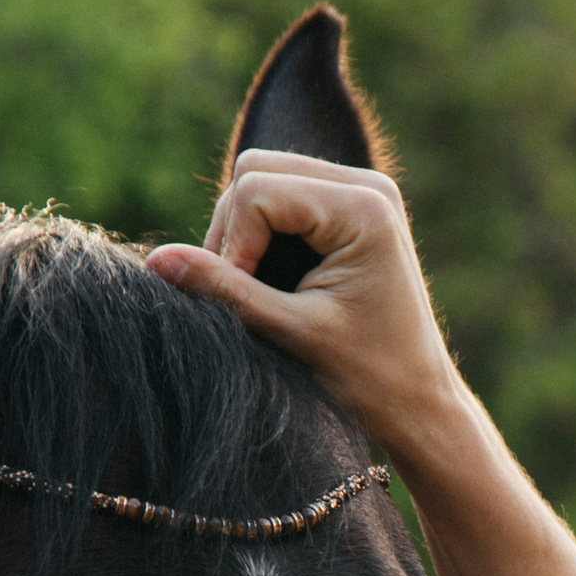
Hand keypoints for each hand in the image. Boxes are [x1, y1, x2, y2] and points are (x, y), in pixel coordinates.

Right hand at [146, 152, 462, 463]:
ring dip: (242, 234)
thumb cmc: (368, 378)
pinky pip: (280, 197)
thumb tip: (156, 260)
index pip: (256, 192)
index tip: (244, 304)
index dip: (232, 247)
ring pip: (260, 179)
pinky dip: (260, 235)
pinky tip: (274, 282)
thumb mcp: (290, 333)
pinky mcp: (350, 208)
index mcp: (364, 208)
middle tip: (244, 296)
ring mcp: (361, 191)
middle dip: (233, 233)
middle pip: (253, 171)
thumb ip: (225, 291)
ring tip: (260, 295)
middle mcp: (367, 185)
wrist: (419, 403)